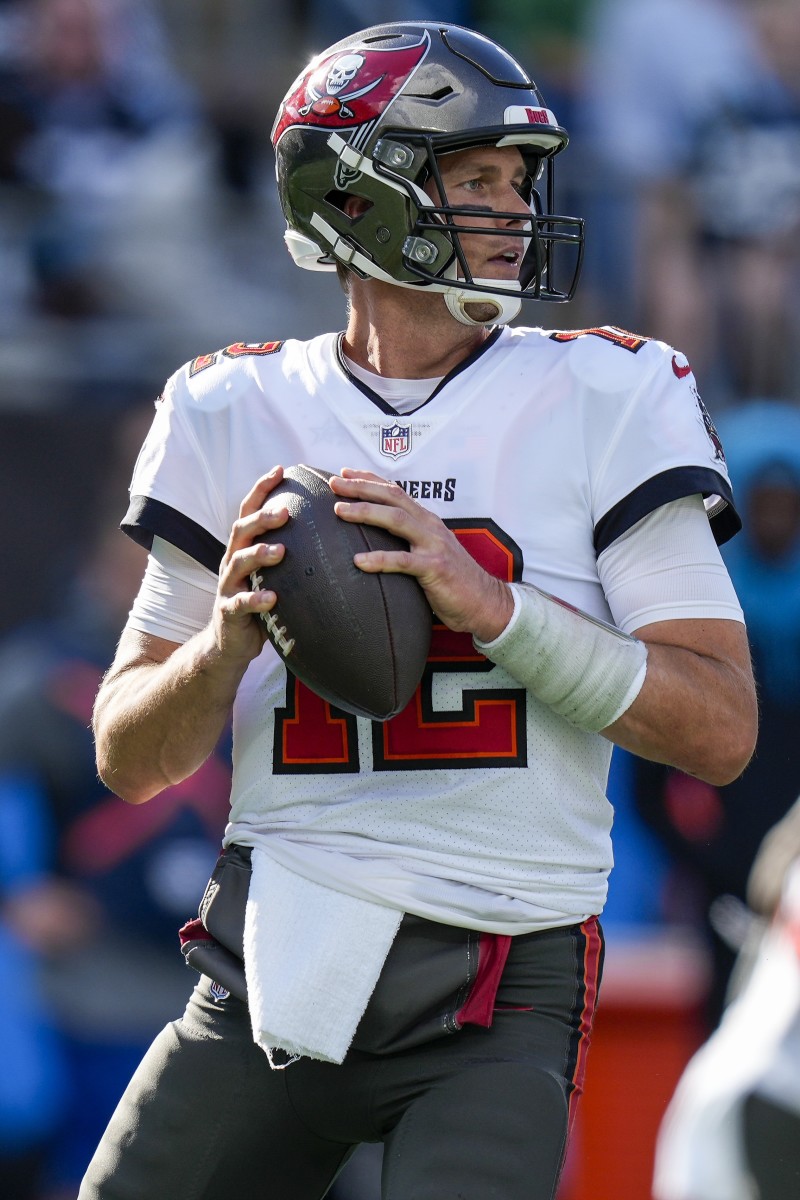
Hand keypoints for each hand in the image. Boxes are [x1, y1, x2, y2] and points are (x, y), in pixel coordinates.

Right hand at [214, 466, 288, 663]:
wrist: (231, 642)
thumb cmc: (260, 603)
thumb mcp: (274, 573)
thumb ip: (291, 551)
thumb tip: (329, 528)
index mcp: (243, 547)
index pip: (249, 511)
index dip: (262, 489)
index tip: (281, 469)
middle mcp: (232, 561)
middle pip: (241, 530)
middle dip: (262, 518)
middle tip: (286, 511)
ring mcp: (228, 585)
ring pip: (238, 562)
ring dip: (259, 553)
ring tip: (280, 551)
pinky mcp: (229, 611)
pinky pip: (240, 603)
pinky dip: (255, 599)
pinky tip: (272, 598)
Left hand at [330, 468, 513, 640]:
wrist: (484, 602)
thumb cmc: (452, 580)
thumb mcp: (429, 552)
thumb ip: (408, 541)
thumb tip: (375, 540)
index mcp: (426, 521)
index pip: (395, 492)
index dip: (369, 480)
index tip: (343, 474)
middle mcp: (430, 526)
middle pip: (392, 498)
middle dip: (361, 488)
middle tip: (334, 484)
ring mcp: (434, 545)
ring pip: (396, 520)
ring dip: (366, 513)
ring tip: (339, 511)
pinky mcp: (436, 568)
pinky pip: (404, 561)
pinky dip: (380, 560)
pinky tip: (359, 562)